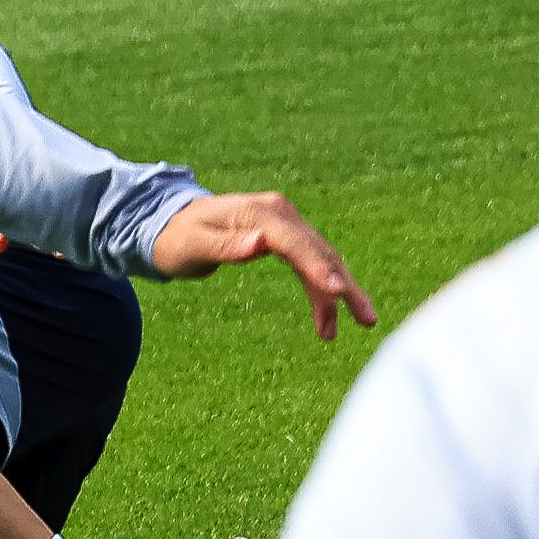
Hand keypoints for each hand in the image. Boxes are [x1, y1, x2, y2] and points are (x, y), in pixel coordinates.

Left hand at [152, 190, 384, 337]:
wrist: (172, 224)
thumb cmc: (178, 238)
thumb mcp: (193, 245)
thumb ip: (225, 246)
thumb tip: (259, 243)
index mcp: (260, 213)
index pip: (295, 242)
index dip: (318, 267)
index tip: (337, 291)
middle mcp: (279, 214)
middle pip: (319, 251)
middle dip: (344, 286)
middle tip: (367, 318)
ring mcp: (285, 225)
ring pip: (322, 261)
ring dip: (340, 294)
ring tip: (362, 325)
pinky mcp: (286, 238)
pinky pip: (311, 266)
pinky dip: (322, 293)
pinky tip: (327, 324)